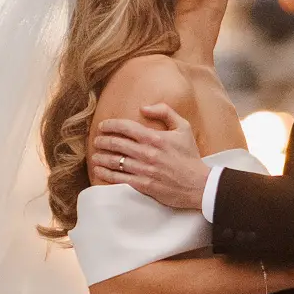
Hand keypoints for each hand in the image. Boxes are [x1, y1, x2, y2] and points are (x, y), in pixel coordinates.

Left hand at [89, 102, 209, 213]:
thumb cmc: (190, 156)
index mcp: (155, 137)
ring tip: (95, 156)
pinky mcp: (143, 185)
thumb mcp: (184, 127)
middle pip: (116, 144)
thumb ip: (165, 112)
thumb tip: (143, 108)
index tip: (102, 126)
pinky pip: (119, 178)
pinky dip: (106, 174)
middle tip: (97, 140)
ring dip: (101, 157)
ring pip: (115, 161)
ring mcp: (144, 170)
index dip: (110, 125)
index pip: (126, 127)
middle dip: (102, 140)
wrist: (199, 185)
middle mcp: (147, 153)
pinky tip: (99, 171)